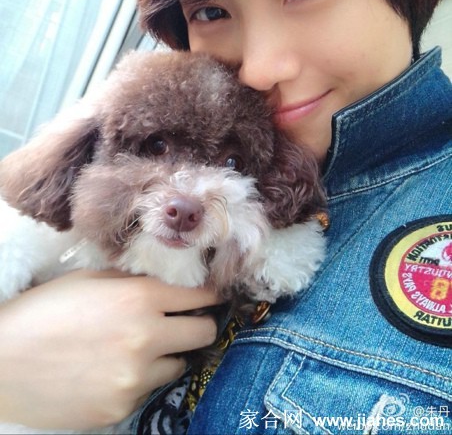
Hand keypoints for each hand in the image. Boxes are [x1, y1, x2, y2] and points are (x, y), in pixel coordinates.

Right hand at [0, 269, 219, 429]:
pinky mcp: (121, 407)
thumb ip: (134, 282)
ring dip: (167, 355)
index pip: (200, 295)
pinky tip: (111, 370)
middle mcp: (146, 337)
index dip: (209, 294)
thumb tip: (166, 285)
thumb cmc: (44, 311)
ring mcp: (135, 377)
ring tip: (137, 349)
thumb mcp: (91, 279)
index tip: (211, 296)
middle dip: (199, 325)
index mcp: (139, 297)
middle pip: (204, 332)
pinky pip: (148, 389)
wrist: (1, 362)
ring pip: (178, 364)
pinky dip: (139, 379)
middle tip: (185, 323)